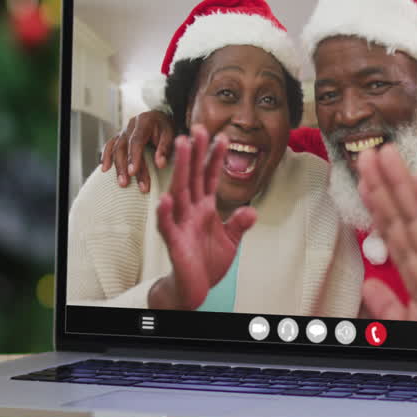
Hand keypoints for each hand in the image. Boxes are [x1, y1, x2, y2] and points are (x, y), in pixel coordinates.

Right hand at [99, 110, 173, 192]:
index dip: (134, 157)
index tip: (133, 172)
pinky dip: (106, 156)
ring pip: (115, 148)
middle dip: (123, 166)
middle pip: (123, 146)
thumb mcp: (170, 134)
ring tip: (120, 182)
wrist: (160, 118)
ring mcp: (123, 131)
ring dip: (116, 166)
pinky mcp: (119, 137)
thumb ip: (165, 148)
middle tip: (125, 183)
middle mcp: (130, 125)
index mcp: (144, 121)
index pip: (136, 141)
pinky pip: (109, 146)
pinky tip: (104, 168)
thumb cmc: (165, 128)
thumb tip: (160, 164)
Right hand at [148, 125, 256, 309]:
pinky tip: (165, 198)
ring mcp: (181, 223)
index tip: (224, 137)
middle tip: (198, 127)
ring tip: (183, 147)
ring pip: (179, 191)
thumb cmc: (208, 262)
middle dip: (197, 153)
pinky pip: (167, 225)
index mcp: (205, 208)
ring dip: (181, 169)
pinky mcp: (174, 241)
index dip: (216, 158)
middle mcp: (192, 211)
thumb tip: (251, 209)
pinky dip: (165, 212)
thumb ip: (239, 223)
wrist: (195, 288)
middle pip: (193, 176)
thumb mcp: (231, 241)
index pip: (210, 178)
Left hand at [357, 144, 416, 325]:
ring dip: (400, 184)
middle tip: (366, 153)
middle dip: (383, 184)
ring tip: (385, 154)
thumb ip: (388, 306)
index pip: (391, 230)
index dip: (375, 205)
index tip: (361, 180)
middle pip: (401, 215)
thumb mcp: (412, 323)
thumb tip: (368, 286)